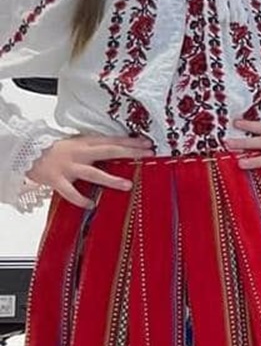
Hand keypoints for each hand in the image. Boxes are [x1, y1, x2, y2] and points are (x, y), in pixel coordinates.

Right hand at [26, 133, 151, 206]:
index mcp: (86, 143)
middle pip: (108, 151)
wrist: (28, 153)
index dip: (131, 142)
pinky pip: (70, 192)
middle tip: (147, 155)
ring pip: (93, 173)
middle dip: (129, 153)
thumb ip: (97, 148)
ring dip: (111, 180)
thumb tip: (123, 152)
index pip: (113, 141)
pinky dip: (80, 199)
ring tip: (128, 185)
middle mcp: (80, 153)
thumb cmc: (58, 150)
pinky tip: (91, 204)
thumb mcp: (79, 144)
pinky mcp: (57, 180)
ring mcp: (69, 167)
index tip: (149, 145)